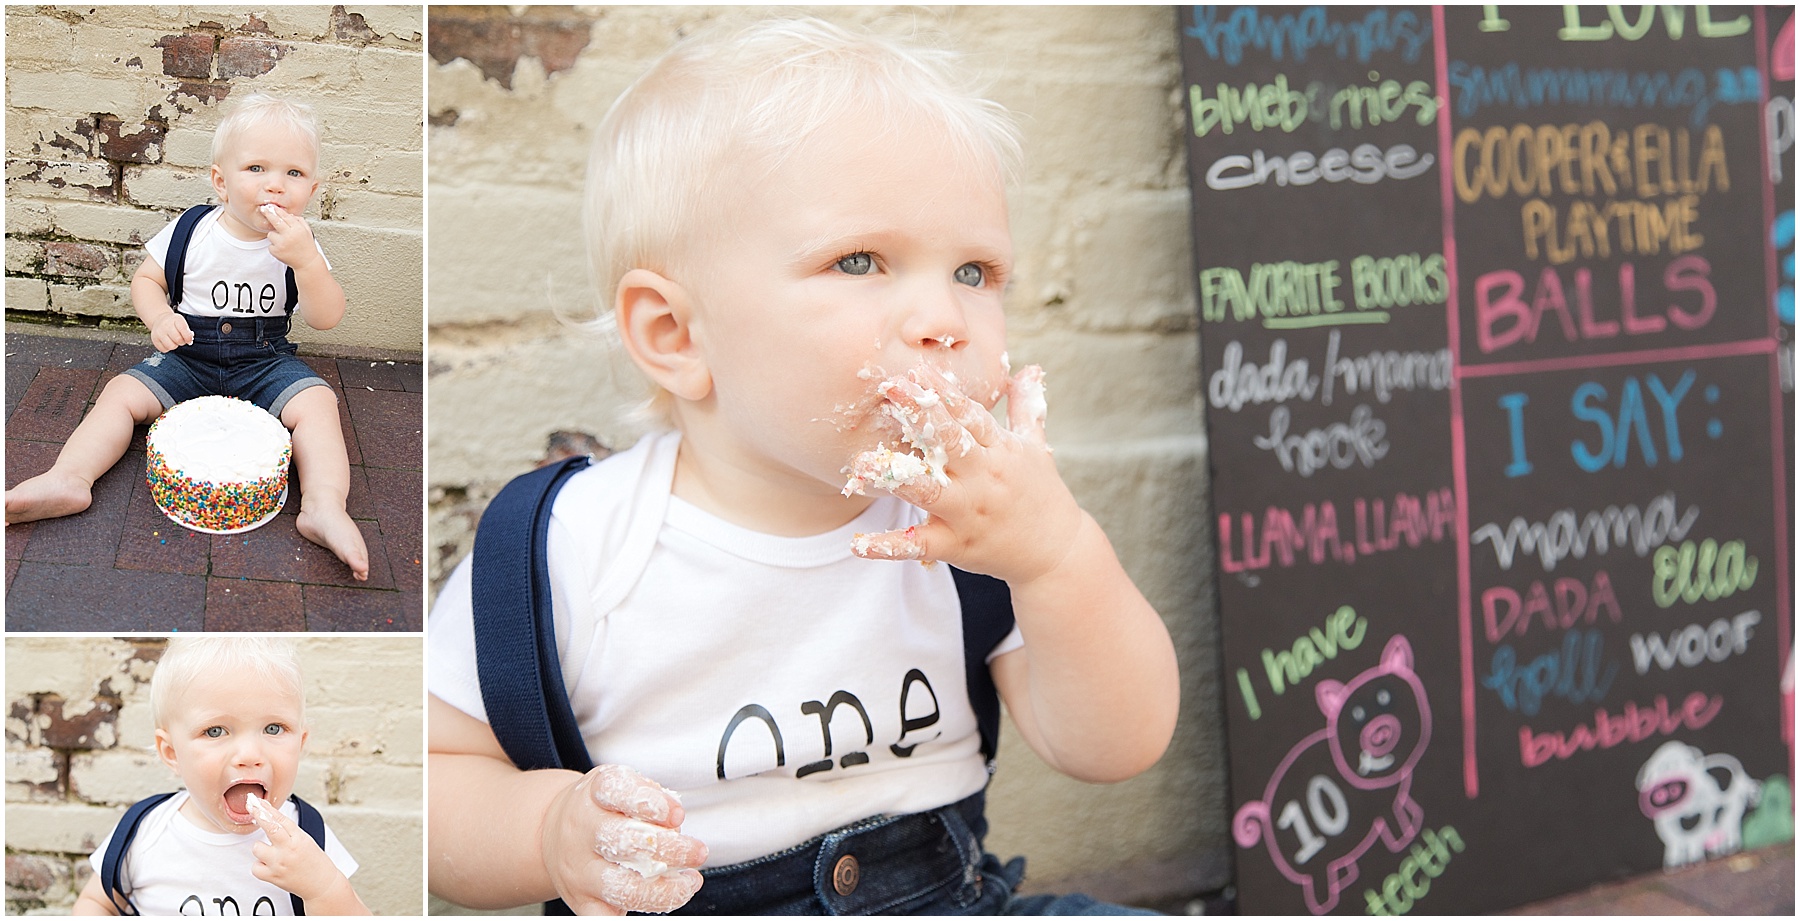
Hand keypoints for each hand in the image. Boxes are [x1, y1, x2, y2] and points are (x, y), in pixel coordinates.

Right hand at [149, 311, 192, 351]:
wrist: (160, 320)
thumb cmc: (173, 323)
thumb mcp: (182, 323)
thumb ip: (187, 332)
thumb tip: (189, 341)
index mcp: (176, 319)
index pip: (184, 330)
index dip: (188, 337)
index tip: (189, 339)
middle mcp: (166, 325)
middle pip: (178, 340)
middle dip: (182, 342)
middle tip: (181, 339)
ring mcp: (158, 332)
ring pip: (171, 346)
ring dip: (175, 345)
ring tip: (174, 341)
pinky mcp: (154, 339)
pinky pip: (164, 350)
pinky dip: (167, 348)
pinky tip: (167, 342)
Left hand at [247, 796, 355, 904]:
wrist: (321, 884)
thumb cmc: (314, 861)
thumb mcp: (305, 840)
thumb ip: (288, 831)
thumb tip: (270, 817)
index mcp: (299, 838)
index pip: (280, 819)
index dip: (267, 809)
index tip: (258, 801)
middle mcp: (288, 850)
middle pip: (269, 827)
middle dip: (258, 814)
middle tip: (251, 805)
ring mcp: (279, 864)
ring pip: (257, 848)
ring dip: (261, 848)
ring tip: (272, 853)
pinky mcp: (272, 877)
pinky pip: (255, 867)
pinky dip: (260, 865)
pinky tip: (269, 865)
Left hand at [261, 204, 322, 270]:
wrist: (307, 262)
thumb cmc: (307, 246)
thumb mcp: (307, 231)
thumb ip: (299, 221)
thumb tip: (287, 214)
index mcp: (298, 229)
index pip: (285, 216)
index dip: (276, 210)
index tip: (271, 206)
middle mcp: (289, 236)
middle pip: (275, 221)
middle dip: (268, 214)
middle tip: (263, 209)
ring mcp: (281, 244)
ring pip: (270, 234)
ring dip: (275, 236)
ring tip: (284, 241)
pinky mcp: (276, 251)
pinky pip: (270, 244)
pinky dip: (275, 246)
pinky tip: (283, 248)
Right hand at [541, 764, 706, 914]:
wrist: (552, 833)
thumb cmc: (601, 809)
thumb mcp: (623, 787)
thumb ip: (652, 797)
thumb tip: (675, 818)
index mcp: (593, 794)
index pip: (616, 791)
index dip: (651, 802)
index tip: (677, 815)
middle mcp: (580, 830)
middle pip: (623, 841)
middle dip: (670, 850)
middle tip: (698, 853)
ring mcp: (579, 869)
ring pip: (621, 887)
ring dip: (664, 890)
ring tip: (688, 883)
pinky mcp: (581, 900)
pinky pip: (606, 918)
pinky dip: (638, 915)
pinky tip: (664, 902)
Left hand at [847, 364, 1084, 585]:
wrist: (1059, 553)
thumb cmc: (1043, 494)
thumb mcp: (1038, 447)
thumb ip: (1026, 407)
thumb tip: (1030, 368)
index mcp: (1001, 450)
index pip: (970, 414)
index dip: (944, 390)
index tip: (917, 368)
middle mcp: (984, 479)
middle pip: (949, 442)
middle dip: (919, 414)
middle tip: (889, 388)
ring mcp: (968, 514)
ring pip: (929, 492)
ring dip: (896, 478)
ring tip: (862, 464)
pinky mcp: (956, 546)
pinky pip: (918, 546)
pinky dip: (888, 546)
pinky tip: (857, 544)